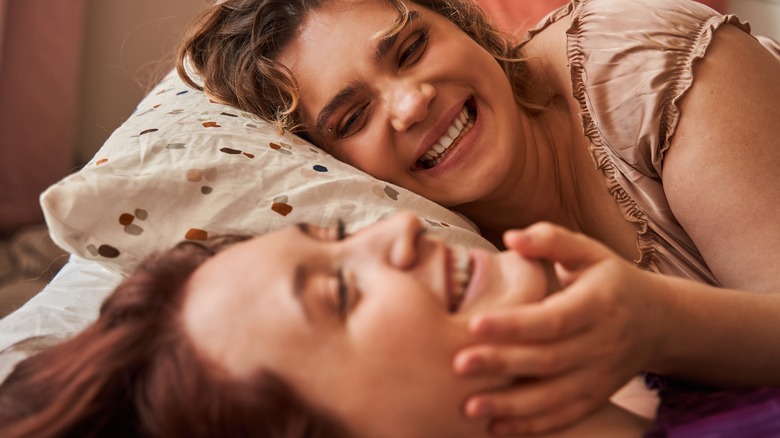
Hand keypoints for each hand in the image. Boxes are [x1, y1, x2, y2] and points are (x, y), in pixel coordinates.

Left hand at [453, 222, 663, 434]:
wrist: (660, 322)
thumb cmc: (611, 280)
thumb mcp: (589, 252)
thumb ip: (551, 240)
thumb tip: (511, 237)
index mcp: (599, 304)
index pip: (553, 318)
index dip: (514, 323)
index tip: (473, 323)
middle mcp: (602, 343)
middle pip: (548, 359)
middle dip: (501, 364)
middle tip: (458, 365)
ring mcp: (601, 376)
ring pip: (554, 397)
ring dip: (511, 406)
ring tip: (469, 407)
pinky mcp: (596, 397)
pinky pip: (564, 416)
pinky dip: (531, 426)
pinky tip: (496, 428)